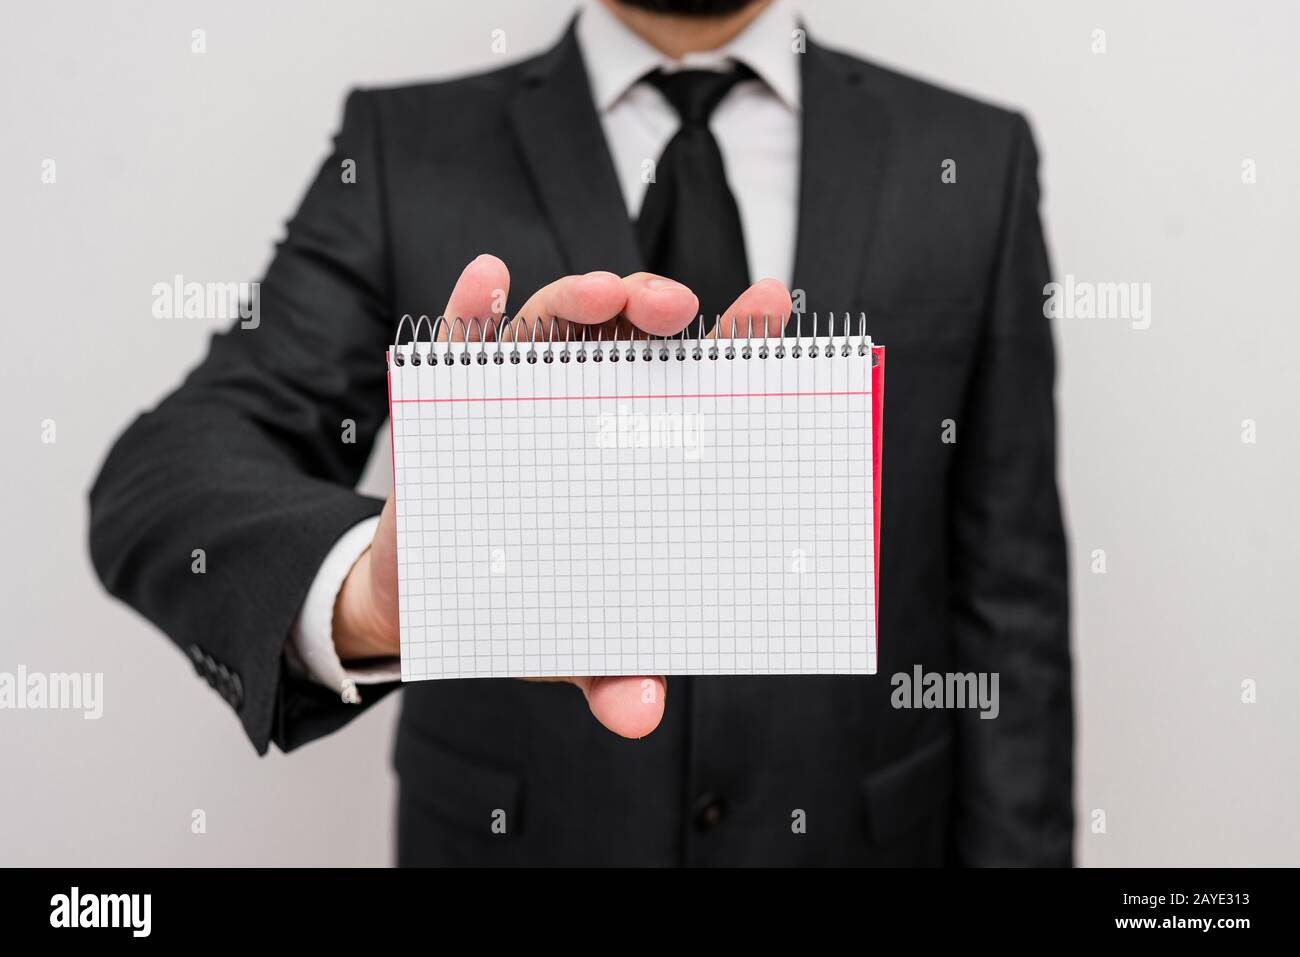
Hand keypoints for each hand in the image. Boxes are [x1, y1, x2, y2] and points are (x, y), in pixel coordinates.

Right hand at [334, 254, 792, 736]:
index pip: (695, 382)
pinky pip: (457, 347)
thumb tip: (639, 714)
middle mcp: (582, 407)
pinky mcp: (446, 406)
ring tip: (604, 294)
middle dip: (651, 303)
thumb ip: (610, 669)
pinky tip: (488, 277)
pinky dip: (470, 308)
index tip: (769, 303)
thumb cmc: (524, 602)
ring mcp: (514, 398)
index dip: (736, 342)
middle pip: (625, 335)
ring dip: (578, 296)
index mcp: (632, 448)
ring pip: (551, 327)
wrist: (433, 603)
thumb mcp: (574, 639)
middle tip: (674, 309)